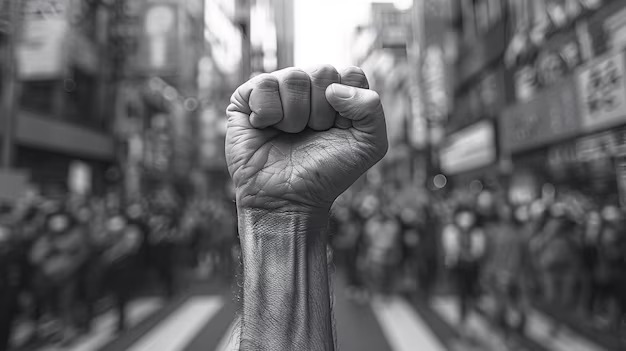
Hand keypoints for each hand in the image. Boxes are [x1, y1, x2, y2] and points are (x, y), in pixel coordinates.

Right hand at [226, 65, 387, 212]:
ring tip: (289, 135)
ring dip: (294, 116)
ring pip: (294, 77)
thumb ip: (371, 108)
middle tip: (312, 135)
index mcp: (337, 94)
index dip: (348, 106)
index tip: (339, 130)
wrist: (287, 200)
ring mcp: (278, 90)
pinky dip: (268, 113)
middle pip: (324, 72)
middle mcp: (308, 88)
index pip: (351, 74)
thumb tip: (334, 88)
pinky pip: (264, 83)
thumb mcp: (369, 145)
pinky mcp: (248, 97)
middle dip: (321, 112)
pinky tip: (265, 128)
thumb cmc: (326, 173)